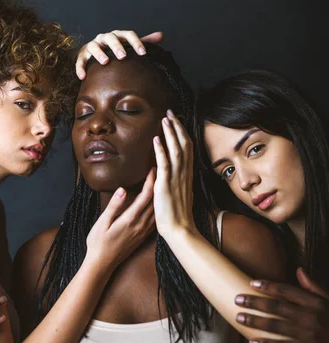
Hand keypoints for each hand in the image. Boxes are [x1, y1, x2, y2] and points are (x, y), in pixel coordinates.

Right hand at [75, 30, 163, 78]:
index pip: (128, 35)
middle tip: (123, 56)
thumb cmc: (116, 49)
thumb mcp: (129, 44)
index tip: (144, 53)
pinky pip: (80, 60)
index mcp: (118, 35)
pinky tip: (83, 76)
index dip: (136, 43)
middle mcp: (105, 38)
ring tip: (105, 62)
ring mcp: (93, 45)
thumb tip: (161, 35)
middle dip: (116, 46)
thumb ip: (144, 41)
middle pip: (111, 38)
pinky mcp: (83, 55)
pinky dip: (80, 67)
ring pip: (94, 46)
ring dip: (99, 53)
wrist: (94, 51)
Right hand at [86, 168, 155, 269]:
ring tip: (162, 185)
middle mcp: (140, 225)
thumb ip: (114, 206)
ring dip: (160, 197)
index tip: (153, 169)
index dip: (151, 181)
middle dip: (159, 186)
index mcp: (130, 219)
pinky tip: (159, 205)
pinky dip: (159, 209)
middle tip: (161, 172)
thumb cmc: (98, 243)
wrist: (102, 265)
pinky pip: (155, 220)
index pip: (145, 196)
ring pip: (157, 211)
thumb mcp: (102, 223)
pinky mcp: (143, 237)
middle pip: (155, 202)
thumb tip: (123, 189)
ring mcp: (143, 232)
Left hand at [152, 109, 194, 240]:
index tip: (176, 120)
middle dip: (177, 127)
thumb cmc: (178, 215)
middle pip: (184, 144)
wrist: (179, 230)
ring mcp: (176, 179)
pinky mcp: (166, 185)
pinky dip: (161, 150)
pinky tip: (156, 139)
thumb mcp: (179, 193)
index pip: (187, 148)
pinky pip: (164, 164)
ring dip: (170, 133)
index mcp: (187, 175)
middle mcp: (184, 174)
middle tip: (170, 112)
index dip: (182, 132)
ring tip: (164, 119)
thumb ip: (176, 180)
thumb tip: (169, 171)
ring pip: (176, 150)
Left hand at [235, 268, 328, 342]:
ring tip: (239, 317)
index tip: (252, 283)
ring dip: (255, 321)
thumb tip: (299, 270)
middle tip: (237, 299)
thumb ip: (313, 287)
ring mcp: (308, 335)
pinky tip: (253, 342)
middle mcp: (310, 317)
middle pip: (277, 307)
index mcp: (315, 302)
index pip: (287, 291)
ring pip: (276, 326)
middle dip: (255, 302)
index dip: (268, 286)